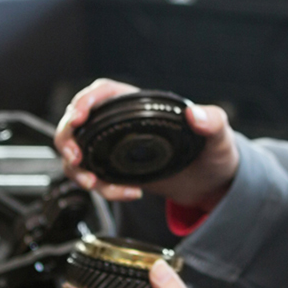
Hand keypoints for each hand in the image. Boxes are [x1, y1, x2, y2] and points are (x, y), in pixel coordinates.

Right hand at [54, 78, 239, 208]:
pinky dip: (102, 189)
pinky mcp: (118, 172)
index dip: (85, 101)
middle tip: (75, 158)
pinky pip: (94, 177)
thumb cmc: (216, 151)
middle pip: (79, 121)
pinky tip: (127, 194)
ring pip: (79, 152)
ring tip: (93, 184)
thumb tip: (196, 115)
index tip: (78, 116)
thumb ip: (213, 122)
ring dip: (77, 169)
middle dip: (68, 138)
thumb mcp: (219, 136)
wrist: (213, 184)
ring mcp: (117, 149)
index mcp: (142, 106)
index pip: (103, 93)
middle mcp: (123, 125)